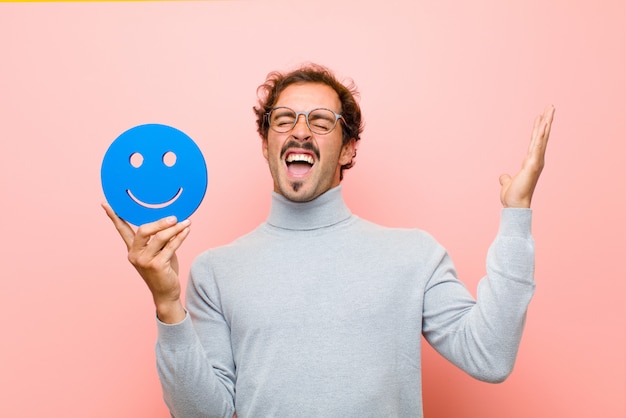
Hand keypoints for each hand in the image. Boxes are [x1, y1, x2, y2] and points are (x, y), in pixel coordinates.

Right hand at [102, 203, 189, 322]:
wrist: (166, 293)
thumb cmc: (163, 270)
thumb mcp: (158, 252)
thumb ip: (159, 239)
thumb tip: (171, 220)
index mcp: (132, 249)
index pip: (121, 230)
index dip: (114, 216)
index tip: (106, 204)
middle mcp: (135, 254)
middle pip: (143, 230)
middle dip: (159, 222)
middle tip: (174, 217)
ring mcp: (145, 261)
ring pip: (160, 237)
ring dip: (175, 228)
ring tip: (186, 222)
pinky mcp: (157, 265)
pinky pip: (171, 246)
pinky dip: (180, 237)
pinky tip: (187, 230)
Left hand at [499, 105, 554, 207]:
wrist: (515, 205)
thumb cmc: (513, 196)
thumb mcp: (507, 183)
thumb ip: (506, 178)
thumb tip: (503, 176)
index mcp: (530, 161)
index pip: (535, 141)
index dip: (537, 128)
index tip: (540, 116)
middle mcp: (536, 159)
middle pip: (542, 136)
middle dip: (546, 120)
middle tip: (550, 106)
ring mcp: (536, 161)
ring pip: (542, 137)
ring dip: (546, 122)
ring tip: (550, 108)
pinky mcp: (533, 164)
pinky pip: (538, 146)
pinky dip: (541, 135)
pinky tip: (544, 124)